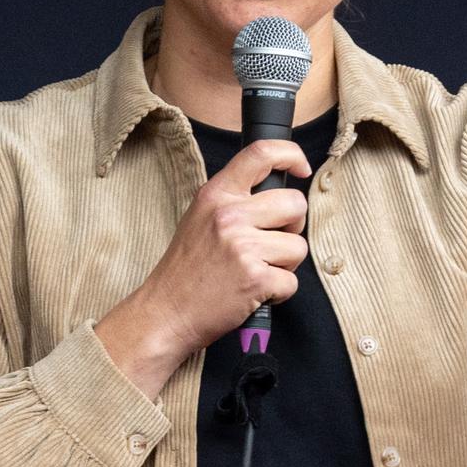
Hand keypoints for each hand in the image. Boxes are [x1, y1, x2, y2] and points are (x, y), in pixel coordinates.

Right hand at [97, 139, 312, 397]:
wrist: (165, 313)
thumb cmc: (186, 270)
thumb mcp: (200, 218)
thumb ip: (235, 200)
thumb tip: (279, 191)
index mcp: (216, 195)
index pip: (261, 154)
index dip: (291, 154)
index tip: (301, 168)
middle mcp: (230, 216)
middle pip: (295, 204)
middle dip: (291, 227)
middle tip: (268, 244)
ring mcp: (243, 247)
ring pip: (298, 246)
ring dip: (284, 263)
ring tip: (255, 271)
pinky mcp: (256, 279)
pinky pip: (292, 281)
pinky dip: (278, 292)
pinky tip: (254, 292)